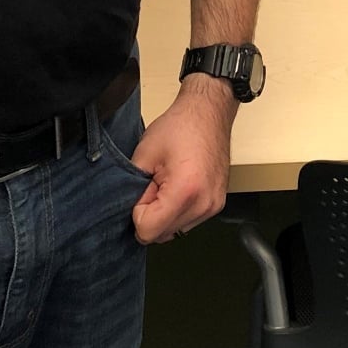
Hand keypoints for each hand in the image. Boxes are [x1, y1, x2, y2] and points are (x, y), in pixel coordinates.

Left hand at [128, 76, 233, 243]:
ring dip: (164, 215)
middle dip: (151, 215)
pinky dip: (178, 211)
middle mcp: (203, 204)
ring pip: (174, 231)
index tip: (143, 189)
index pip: (148, 231)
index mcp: (185, 192)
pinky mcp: (217, 204)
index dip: (137, 212)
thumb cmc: (180, 126)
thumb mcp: (145, 154)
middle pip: (161, 235)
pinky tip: (179, 186)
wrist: (208, 112)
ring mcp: (213, 206)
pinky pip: (188, 221)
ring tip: (167, 183)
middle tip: (155, 184)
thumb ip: (133, 189)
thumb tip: (129, 211)